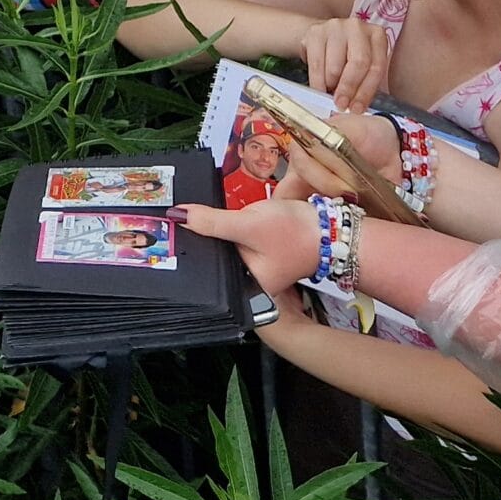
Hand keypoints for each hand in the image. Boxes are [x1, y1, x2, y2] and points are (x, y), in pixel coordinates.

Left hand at [175, 198, 322, 297]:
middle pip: (216, 255)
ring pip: (225, 243)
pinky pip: (235, 235)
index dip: (192, 248)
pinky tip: (217, 214)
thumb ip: (213, 222)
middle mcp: (250, 278)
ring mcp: (256, 262)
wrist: (332, 226)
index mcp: (248, 285)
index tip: (167, 231)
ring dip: (214, 227)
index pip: (210, 268)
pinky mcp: (261, 246)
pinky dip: (228, 223)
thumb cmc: (295, 233)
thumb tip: (178, 216)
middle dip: (202, 236)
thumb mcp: (249, 224)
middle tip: (175, 218)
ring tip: (191, 215)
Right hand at [301, 16, 394, 117]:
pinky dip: (317, 82)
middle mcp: (358, 27)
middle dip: (348, 89)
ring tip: (330, 92)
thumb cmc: (348, 55)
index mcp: (377, 35)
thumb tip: (357, 108)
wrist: (323, 36)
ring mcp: (335, 26)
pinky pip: (315, 64)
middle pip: (358, 63)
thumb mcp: (363, 65)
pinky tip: (319, 89)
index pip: (376, 66)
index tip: (357, 109)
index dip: (367, 91)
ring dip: (331, 86)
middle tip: (341, 105)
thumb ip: (364, 83)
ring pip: (334, 67)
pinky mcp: (315, 32)